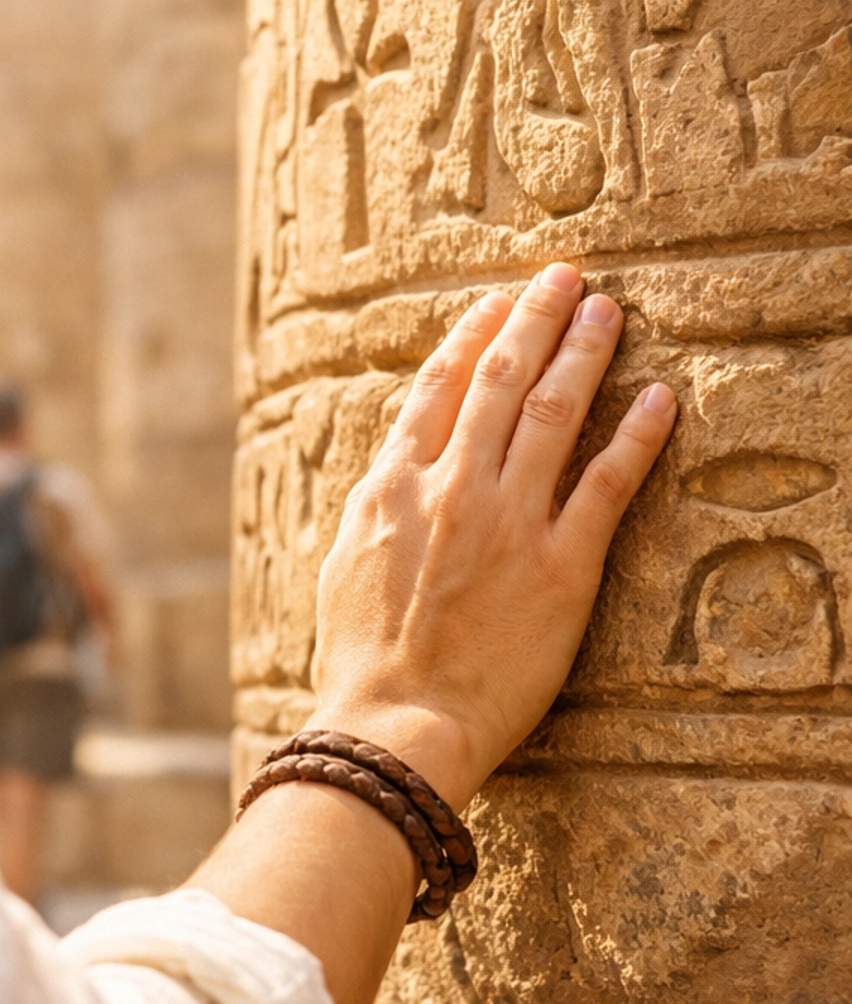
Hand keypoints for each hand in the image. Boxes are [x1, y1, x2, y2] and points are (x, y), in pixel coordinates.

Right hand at [308, 264, 675, 810]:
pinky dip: (636, 434)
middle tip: (565, 278)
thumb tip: (394, 474)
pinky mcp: (562, 566)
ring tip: (608, 312)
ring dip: (584, 352)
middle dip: (535, 318)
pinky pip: (608, 483)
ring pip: (553, 411)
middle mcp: (452, 487)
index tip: (498, 302)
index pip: (439, 387)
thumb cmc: (361, 661)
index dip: (473, 335)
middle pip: (500, 378)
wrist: (395, 725)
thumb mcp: (345, 564)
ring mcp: (509, 521)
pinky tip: (659, 398)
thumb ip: (377, 507)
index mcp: (392, 485)